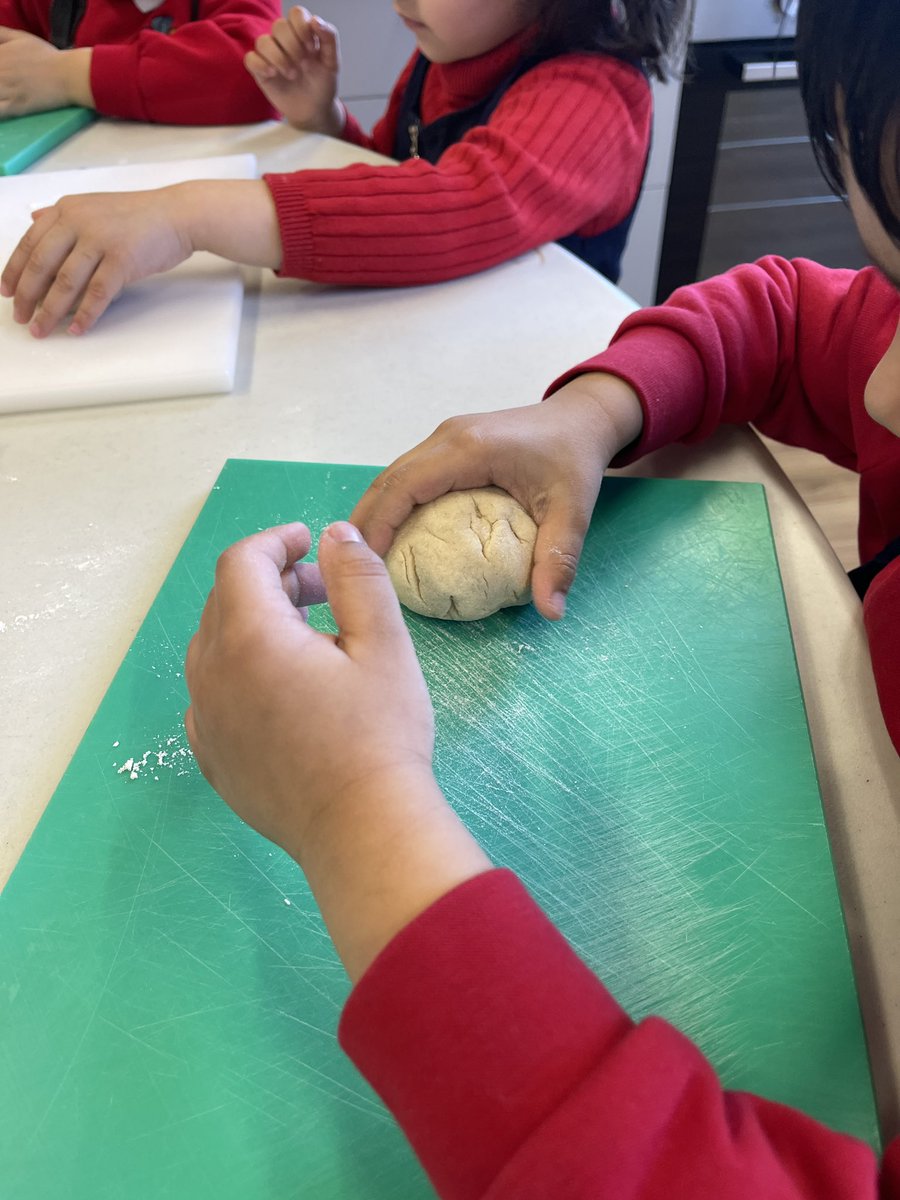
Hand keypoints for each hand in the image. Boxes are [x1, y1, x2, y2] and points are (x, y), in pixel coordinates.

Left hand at [0, 27, 92, 114]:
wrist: (69, 75)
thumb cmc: (48, 56)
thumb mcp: (21, 37)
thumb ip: (1, 34)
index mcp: (0, 54)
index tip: (3, 71)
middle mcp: (0, 71)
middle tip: (7, 84)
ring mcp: (7, 90)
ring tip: (6, 94)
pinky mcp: (16, 107)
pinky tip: (3, 109)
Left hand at [0, 186, 194, 336]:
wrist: (177, 215)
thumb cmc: (140, 216)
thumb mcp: (94, 206)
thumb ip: (64, 216)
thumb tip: (34, 221)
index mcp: (67, 210)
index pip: (30, 243)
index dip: (15, 271)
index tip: (7, 293)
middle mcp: (79, 222)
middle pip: (42, 264)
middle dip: (28, 296)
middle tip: (21, 318)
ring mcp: (101, 240)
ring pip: (65, 282)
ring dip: (51, 311)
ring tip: (42, 329)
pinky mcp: (122, 260)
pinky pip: (97, 293)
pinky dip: (85, 314)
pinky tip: (77, 328)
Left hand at [185, 522, 489, 979]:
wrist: (363, 830)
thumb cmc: (381, 733)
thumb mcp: (384, 643)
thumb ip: (357, 576)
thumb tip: (335, 535)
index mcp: (250, 636)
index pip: (242, 563)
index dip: (276, 542)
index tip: (310, 543)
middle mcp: (212, 673)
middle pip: (226, 602)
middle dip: (271, 582)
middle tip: (324, 592)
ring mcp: (206, 720)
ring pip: (214, 648)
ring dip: (253, 627)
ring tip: (310, 641)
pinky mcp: (213, 758)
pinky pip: (212, 695)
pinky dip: (239, 674)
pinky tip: (283, 691)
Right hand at [244, 6, 342, 133]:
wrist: (315, 110)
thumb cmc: (322, 84)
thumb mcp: (332, 63)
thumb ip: (329, 39)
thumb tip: (316, 21)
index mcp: (302, 32)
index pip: (296, 14)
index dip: (302, 28)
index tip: (312, 49)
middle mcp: (284, 40)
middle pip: (279, 26)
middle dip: (293, 46)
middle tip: (304, 66)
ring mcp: (271, 54)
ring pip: (262, 41)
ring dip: (279, 58)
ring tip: (292, 75)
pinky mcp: (260, 69)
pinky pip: (250, 59)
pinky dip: (261, 65)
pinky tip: (273, 74)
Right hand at [350, 374, 644, 619]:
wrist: (582, 417)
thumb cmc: (575, 458)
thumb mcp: (573, 511)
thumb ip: (559, 560)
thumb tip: (551, 612)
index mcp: (468, 449)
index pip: (404, 486)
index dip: (378, 524)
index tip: (363, 563)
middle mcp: (447, 437)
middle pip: (387, 480)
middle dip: (364, 523)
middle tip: (347, 569)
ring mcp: (444, 438)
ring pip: (393, 476)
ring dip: (375, 513)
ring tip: (362, 557)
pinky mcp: (448, 445)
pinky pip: (408, 475)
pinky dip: (393, 504)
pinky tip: (391, 536)